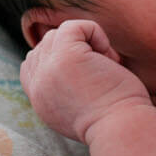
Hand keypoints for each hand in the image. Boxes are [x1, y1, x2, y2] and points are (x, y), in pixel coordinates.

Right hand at [19, 19, 151, 141]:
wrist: (122, 129)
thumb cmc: (115, 121)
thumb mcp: (78, 111)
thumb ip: (64, 91)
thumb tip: (74, 66)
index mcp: (39, 99)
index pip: (32, 64)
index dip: (60, 59)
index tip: (88, 75)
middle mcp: (38, 85)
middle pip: (45, 46)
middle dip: (75, 51)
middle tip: (101, 73)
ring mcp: (48, 69)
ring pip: (58, 34)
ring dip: (86, 44)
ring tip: (106, 66)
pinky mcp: (65, 56)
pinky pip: (74, 26)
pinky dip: (95, 32)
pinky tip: (108, 56)